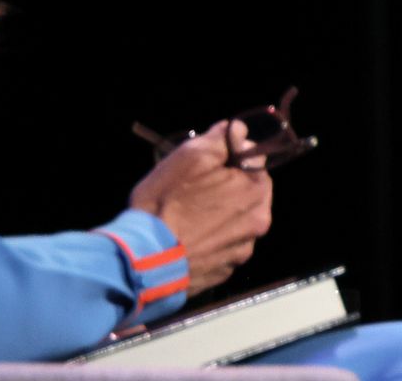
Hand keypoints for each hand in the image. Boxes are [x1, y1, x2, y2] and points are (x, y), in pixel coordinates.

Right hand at [128, 120, 274, 292]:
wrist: (142, 260)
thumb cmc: (167, 202)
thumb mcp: (190, 156)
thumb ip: (222, 138)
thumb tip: (240, 131)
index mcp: (257, 191)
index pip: (254, 160)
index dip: (229, 158)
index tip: (205, 166)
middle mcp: (259, 223)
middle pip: (247, 192)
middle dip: (226, 186)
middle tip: (192, 191)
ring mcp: (241, 251)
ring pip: (234, 220)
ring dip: (218, 214)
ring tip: (186, 217)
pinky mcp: (224, 271)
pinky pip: (221, 246)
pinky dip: (209, 239)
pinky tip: (186, 239)